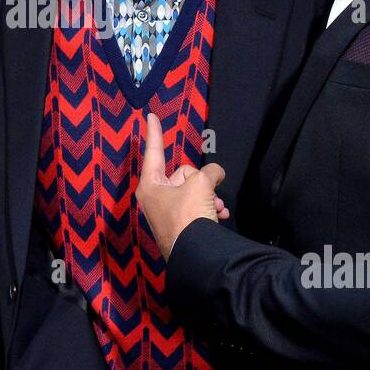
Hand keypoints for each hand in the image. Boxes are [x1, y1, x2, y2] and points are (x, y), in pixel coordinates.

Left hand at [136, 112, 227, 259]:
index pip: (154, 151)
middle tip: (209, 192)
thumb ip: (209, 172)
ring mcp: (166, 214)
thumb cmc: (189, 215)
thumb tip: (214, 174)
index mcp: (151, 185)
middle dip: (201, 181)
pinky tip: (220, 216)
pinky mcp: (178, 227)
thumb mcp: (201, 184)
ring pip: (193, 192)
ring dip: (209, 197)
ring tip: (216, 207)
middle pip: (182, 174)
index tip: (149, 115)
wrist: (196, 255)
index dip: (153, 132)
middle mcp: (154, 198)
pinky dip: (209, 209)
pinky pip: (196, 208)